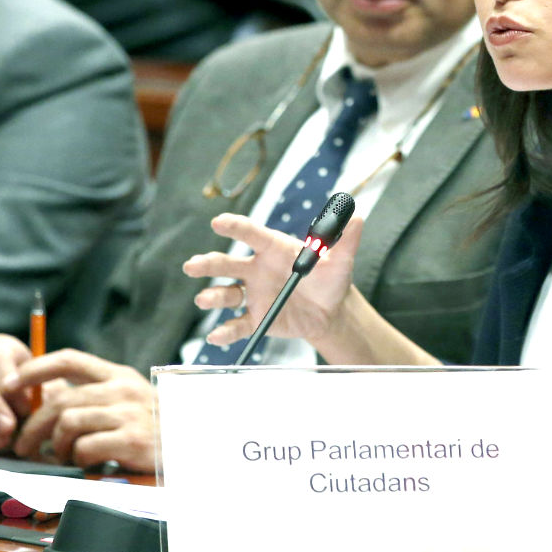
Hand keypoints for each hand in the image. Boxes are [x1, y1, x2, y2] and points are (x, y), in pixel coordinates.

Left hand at [4, 350, 157, 472]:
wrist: (192, 448)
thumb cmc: (153, 428)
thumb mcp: (127, 401)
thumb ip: (94, 397)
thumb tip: (45, 398)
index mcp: (119, 375)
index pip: (69, 360)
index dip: (35, 369)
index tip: (10, 382)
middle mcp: (123, 389)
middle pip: (61, 400)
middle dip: (33, 424)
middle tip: (23, 443)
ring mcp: (129, 413)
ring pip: (68, 423)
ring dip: (55, 445)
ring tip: (61, 456)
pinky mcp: (132, 439)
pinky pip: (85, 447)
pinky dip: (76, 458)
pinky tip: (84, 462)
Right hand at [182, 213, 364, 348]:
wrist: (331, 312)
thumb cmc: (331, 279)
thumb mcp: (341, 261)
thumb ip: (347, 240)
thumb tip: (358, 216)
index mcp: (274, 249)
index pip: (251, 234)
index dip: (234, 227)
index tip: (218, 222)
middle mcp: (257, 270)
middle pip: (228, 264)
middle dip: (208, 263)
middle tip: (193, 265)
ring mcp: (253, 294)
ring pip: (226, 294)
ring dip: (213, 296)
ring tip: (204, 299)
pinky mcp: (256, 318)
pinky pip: (237, 325)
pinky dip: (225, 332)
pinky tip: (216, 336)